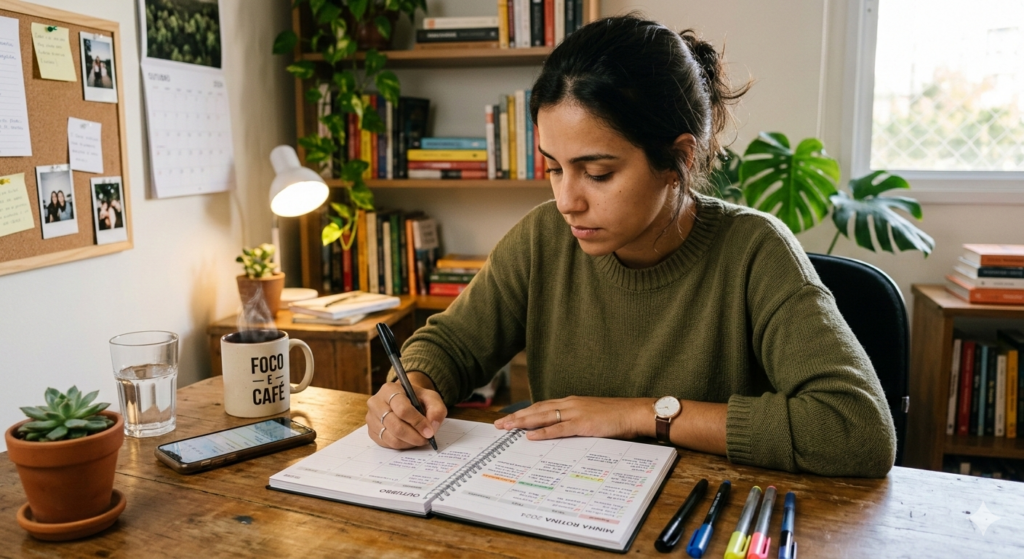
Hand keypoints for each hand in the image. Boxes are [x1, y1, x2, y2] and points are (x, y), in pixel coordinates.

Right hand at [366, 373, 446, 448]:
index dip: (417, 422)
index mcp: (389, 389)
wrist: (404, 400)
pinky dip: (402, 445)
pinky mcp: (371, 431)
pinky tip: (410, 440)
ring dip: (409, 442)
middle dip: (414, 436)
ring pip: (391, 437)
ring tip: (419, 439)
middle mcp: (376, 403)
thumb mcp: (431, 398)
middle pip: (395, 426)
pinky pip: (387, 444)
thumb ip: (436, 410)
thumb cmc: (417, 398)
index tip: (429, 432)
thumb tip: (432, 427)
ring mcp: (371, 418)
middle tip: (426, 439)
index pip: (402, 409)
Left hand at [494, 396, 655, 440]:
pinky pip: (559, 429)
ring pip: (543, 417)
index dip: (525, 411)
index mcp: (571, 402)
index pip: (542, 406)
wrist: (634, 412)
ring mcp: (575, 413)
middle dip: (517, 417)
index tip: (510, 417)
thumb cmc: (616, 416)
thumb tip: (563, 431)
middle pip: (537, 409)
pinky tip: (531, 436)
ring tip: (507, 428)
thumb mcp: (592, 416)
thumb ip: (576, 421)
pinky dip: (543, 432)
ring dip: (523, 423)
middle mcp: (570, 404)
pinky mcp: (583, 424)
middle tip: (499, 424)